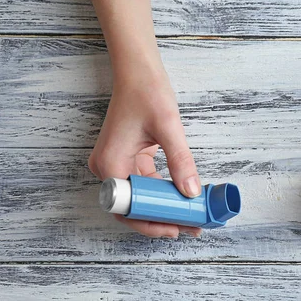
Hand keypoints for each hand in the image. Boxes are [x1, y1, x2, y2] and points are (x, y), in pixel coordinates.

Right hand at [89, 65, 201, 237]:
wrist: (139, 71)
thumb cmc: (147, 92)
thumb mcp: (169, 127)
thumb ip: (181, 161)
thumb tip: (192, 192)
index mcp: (110, 164)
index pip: (127, 209)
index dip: (151, 224)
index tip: (175, 229)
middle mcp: (108, 168)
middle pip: (133, 206)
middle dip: (162, 218)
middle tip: (191, 226)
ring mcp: (117, 164)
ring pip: (141, 197)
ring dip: (165, 206)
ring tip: (192, 216)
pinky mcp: (127, 159)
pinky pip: (145, 183)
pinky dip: (163, 191)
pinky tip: (182, 197)